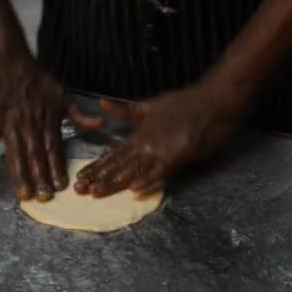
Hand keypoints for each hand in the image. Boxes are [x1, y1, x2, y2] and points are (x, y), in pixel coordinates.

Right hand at [0, 60, 101, 200]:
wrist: (8, 61)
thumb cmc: (37, 80)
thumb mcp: (63, 96)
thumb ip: (80, 115)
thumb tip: (102, 125)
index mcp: (48, 121)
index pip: (54, 149)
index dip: (57, 168)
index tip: (61, 186)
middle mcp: (30, 125)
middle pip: (36, 155)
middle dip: (40, 177)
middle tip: (44, 198)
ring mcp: (9, 122)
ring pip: (15, 152)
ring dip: (19, 173)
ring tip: (23, 193)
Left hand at [74, 82, 243, 197]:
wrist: (212, 100)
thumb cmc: (184, 103)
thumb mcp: (150, 105)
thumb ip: (126, 111)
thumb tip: (101, 103)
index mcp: (140, 135)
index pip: (114, 154)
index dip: (97, 166)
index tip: (80, 177)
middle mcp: (147, 144)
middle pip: (119, 164)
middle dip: (98, 177)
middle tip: (79, 190)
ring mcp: (162, 150)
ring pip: (134, 169)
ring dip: (115, 181)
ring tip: (97, 192)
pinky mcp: (179, 154)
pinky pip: (161, 170)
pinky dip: (148, 179)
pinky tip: (135, 189)